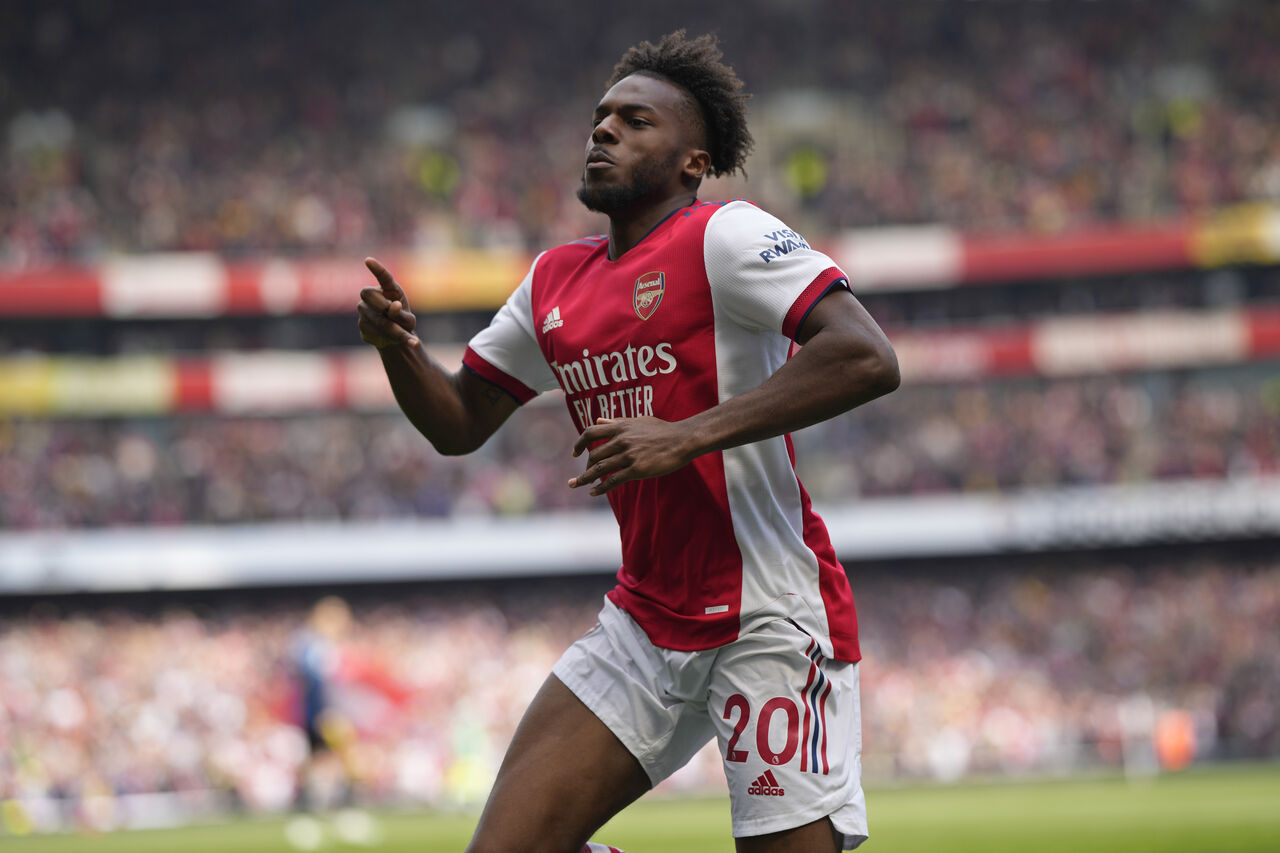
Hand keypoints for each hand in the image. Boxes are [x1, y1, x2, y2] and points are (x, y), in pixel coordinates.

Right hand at [357, 257, 419, 348]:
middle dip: (382, 304)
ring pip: (374, 318)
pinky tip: (394, 343)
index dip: (376, 268)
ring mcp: (364, 311)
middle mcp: (372, 297)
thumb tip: (393, 306)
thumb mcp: (408, 320)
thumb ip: (401, 314)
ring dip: (392, 329)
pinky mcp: (362, 326)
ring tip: (408, 338)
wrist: (394, 339)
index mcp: (388, 290)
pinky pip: (373, 332)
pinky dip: (387, 339)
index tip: (368, 260)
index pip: (382, 277)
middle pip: (368, 294)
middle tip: (393, 312)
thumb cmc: (402, 322)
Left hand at [568, 416, 696, 495]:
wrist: (682, 439)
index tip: (575, 453)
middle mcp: (621, 440)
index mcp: (620, 427)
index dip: (579, 443)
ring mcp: (629, 455)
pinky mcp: (637, 469)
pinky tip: (594, 492)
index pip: (590, 433)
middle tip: (579, 478)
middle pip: (594, 455)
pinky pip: (613, 480)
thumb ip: (617, 422)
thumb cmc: (663, 430)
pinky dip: (601, 488)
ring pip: (600, 469)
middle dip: (584, 468)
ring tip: (576, 485)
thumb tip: (599, 420)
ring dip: (585, 479)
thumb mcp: (638, 421)